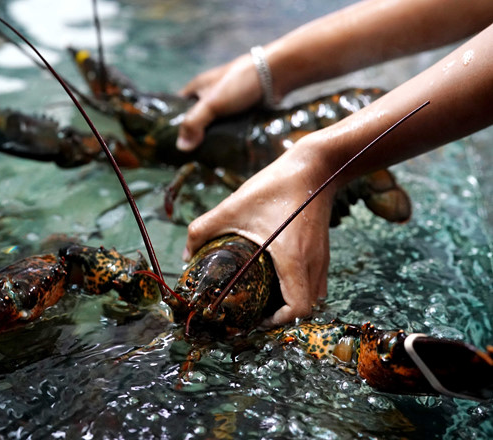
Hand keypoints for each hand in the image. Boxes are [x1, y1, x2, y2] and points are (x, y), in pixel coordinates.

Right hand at [176, 52, 263, 150]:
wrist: (276, 74)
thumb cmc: (239, 84)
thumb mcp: (212, 103)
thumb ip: (194, 124)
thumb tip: (181, 148)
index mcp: (197, 88)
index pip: (177, 109)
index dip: (173, 125)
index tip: (172, 145)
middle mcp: (210, 95)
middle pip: (196, 120)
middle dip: (195, 137)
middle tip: (190, 158)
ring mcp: (227, 104)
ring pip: (214, 126)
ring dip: (213, 139)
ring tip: (207, 159)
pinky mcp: (242, 112)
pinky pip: (230, 127)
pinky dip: (228, 137)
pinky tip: (226, 151)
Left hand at [183, 140, 334, 325]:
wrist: (315, 166)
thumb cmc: (276, 186)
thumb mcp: (232, 206)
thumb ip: (203, 229)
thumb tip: (186, 254)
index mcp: (293, 259)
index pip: (299, 309)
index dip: (278, 322)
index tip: (257, 318)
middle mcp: (312, 264)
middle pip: (306, 309)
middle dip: (280, 316)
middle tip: (255, 311)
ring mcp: (321, 258)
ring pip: (313, 296)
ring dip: (290, 302)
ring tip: (266, 297)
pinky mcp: (322, 251)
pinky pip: (314, 281)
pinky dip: (298, 287)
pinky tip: (276, 276)